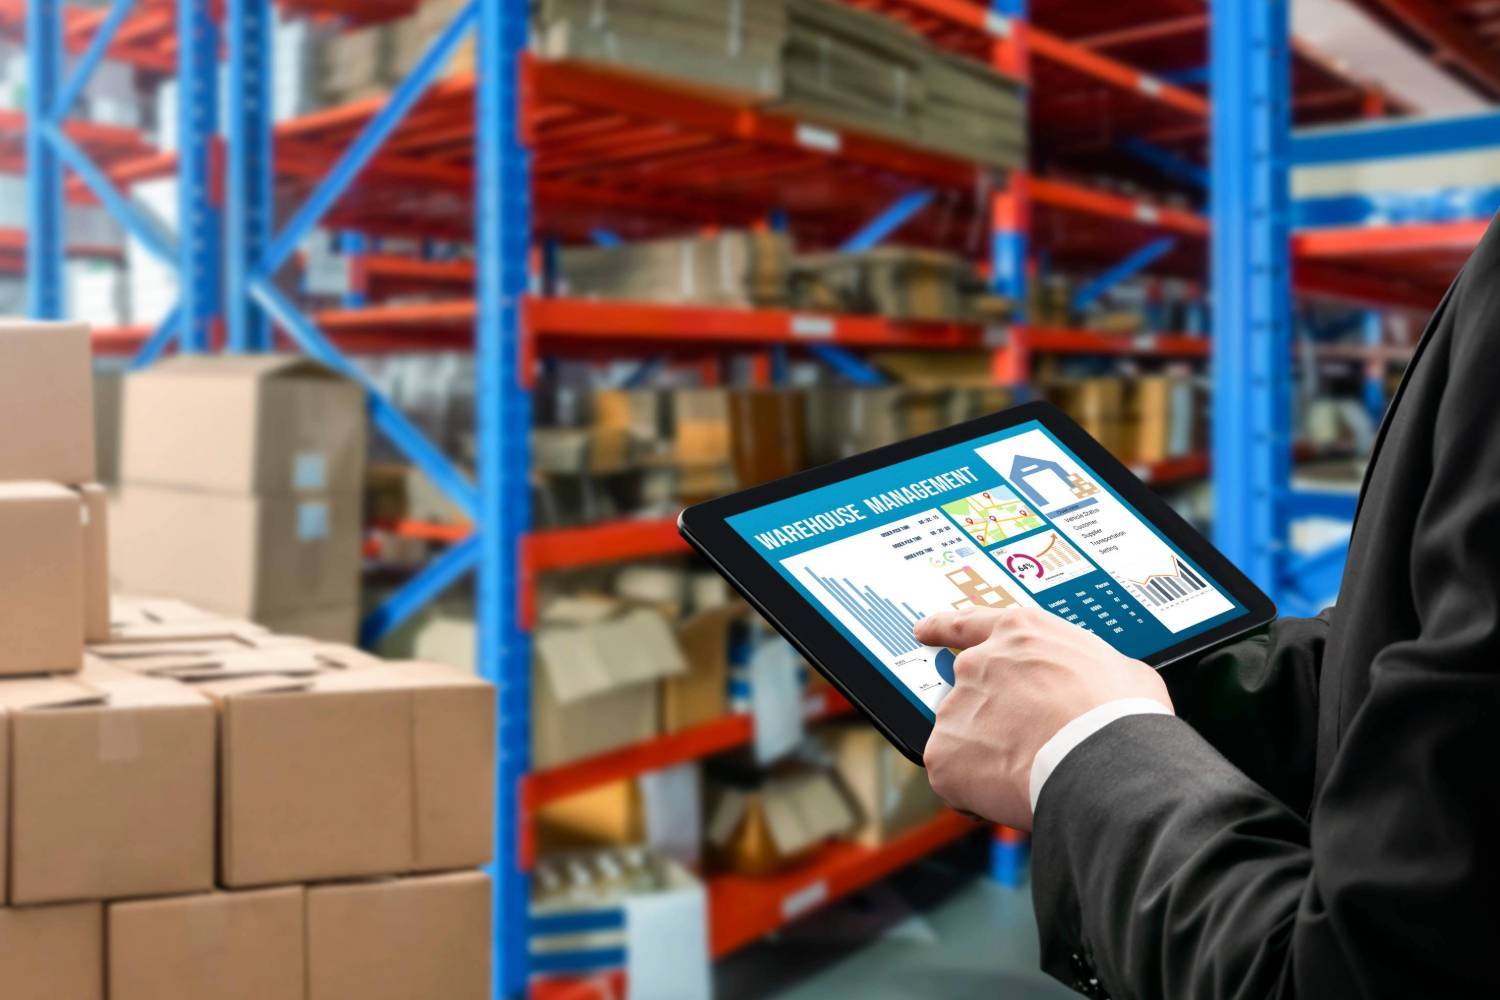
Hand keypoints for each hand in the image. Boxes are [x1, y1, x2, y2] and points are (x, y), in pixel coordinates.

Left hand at [915, 607, 1171, 830]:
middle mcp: (979, 663)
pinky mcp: (943, 753)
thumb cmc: (1122, 718)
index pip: (967, 624)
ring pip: (965, 740)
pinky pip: (954, 778)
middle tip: (1028, 746)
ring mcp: (957, 707)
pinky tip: (1012, 794)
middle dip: (991, 721)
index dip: (942, 629)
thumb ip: (1087, 670)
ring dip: (989, 758)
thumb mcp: (1120, 669)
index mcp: (1020, 633)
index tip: (923, 631)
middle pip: (971, 695)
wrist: (1105, 764)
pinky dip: (975, 792)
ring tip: (1033, 773)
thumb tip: (1095, 687)